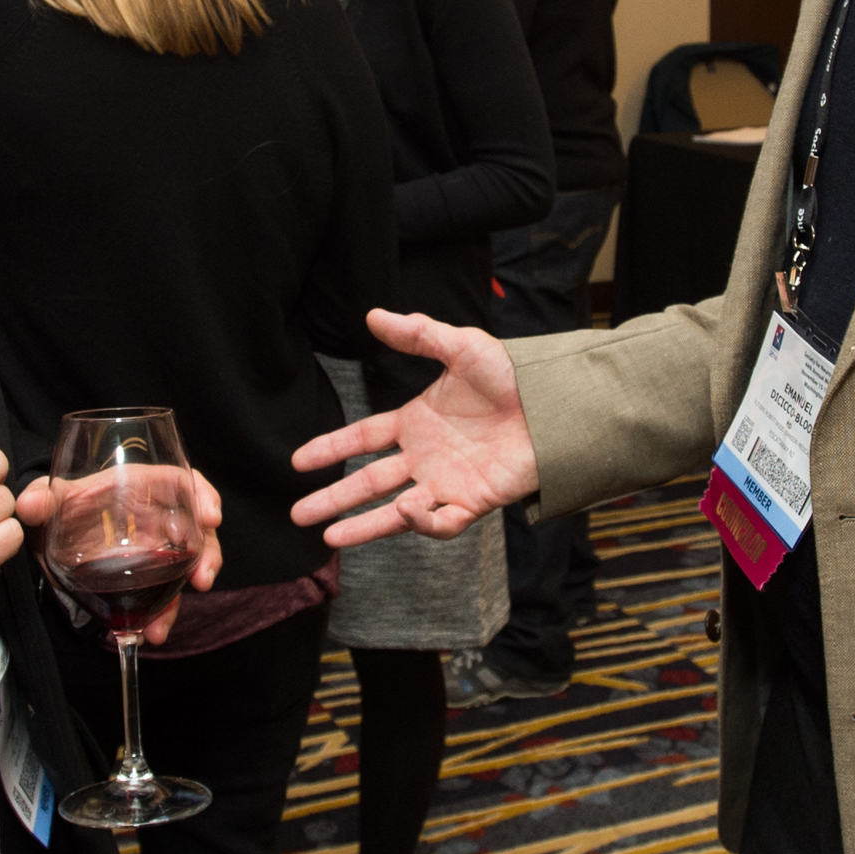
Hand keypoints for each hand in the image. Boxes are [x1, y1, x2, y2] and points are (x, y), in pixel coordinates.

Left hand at [11, 467, 225, 646]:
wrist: (55, 533)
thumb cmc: (64, 506)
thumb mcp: (53, 500)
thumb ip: (43, 500)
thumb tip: (29, 504)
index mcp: (141, 488)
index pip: (182, 483)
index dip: (203, 496)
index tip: (211, 517)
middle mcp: (156, 518)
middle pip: (197, 530)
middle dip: (207, 555)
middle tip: (202, 579)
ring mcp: (155, 550)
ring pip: (184, 570)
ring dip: (180, 599)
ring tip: (162, 625)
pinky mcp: (147, 578)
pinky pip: (164, 596)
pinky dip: (159, 616)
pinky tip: (148, 633)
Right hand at [285, 310, 537, 546]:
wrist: (555, 404)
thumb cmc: (512, 374)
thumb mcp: (461, 347)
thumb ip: (417, 333)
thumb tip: (372, 315)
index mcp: (417, 422)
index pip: (363, 439)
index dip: (331, 448)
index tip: (298, 461)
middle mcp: (426, 457)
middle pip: (369, 483)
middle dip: (333, 498)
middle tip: (298, 515)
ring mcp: (448, 482)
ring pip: (396, 512)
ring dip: (363, 525)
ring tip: (330, 538)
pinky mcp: (475, 501)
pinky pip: (442, 522)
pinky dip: (422, 523)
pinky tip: (406, 510)